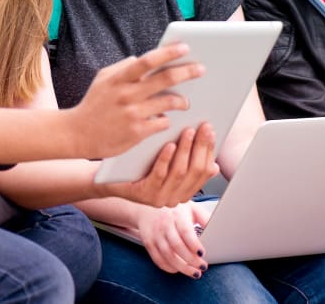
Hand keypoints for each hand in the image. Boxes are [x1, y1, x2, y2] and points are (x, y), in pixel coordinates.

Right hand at [69, 43, 203, 159]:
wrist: (76, 134)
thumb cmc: (94, 104)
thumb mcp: (103, 79)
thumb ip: (123, 68)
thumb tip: (143, 60)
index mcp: (119, 78)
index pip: (148, 61)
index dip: (168, 53)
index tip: (185, 47)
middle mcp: (127, 94)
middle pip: (165, 79)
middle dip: (187, 72)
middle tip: (201, 69)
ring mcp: (133, 114)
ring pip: (168, 102)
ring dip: (182, 101)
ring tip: (186, 101)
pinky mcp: (136, 132)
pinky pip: (162, 122)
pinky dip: (167, 119)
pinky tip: (168, 119)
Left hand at [101, 123, 218, 207]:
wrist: (111, 180)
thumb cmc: (141, 167)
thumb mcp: (168, 164)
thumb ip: (188, 163)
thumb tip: (214, 163)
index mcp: (184, 191)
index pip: (205, 171)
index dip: (209, 150)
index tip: (211, 130)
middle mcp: (175, 198)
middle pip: (195, 171)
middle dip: (201, 147)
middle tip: (203, 127)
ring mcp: (160, 198)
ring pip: (179, 172)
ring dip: (186, 150)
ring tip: (187, 131)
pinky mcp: (144, 195)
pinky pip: (159, 175)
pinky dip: (166, 159)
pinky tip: (169, 144)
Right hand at [137, 202, 211, 277]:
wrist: (147, 206)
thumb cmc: (174, 209)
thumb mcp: (191, 208)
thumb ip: (204, 218)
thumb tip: (219, 228)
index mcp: (178, 215)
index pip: (185, 231)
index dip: (194, 244)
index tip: (202, 254)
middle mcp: (165, 224)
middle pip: (177, 246)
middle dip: (191, 260)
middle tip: (202, 267)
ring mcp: (155, 234)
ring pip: (167, 255)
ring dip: (182, 267)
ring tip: (194, 273)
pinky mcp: (148, 242)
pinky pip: (157, 259)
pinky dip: (168, 267)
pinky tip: (178, 270)